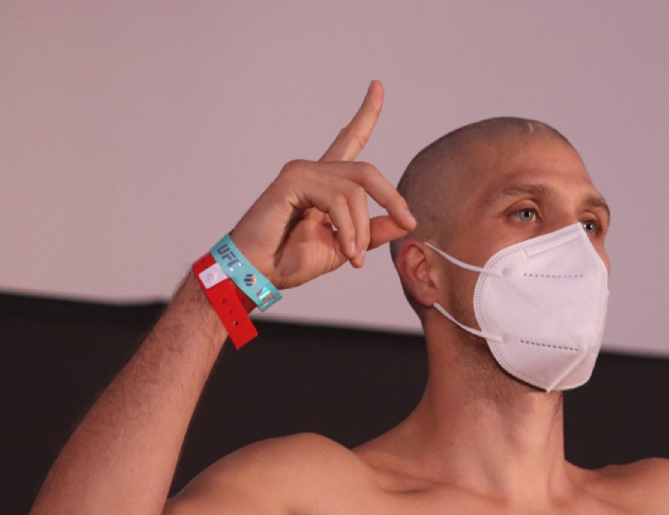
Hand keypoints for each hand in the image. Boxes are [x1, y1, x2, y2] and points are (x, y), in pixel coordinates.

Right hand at [229, 80, 416, 289]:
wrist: (261, 274)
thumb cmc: (291, 260)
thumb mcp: (346, 248)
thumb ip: (372, 232)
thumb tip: (403, 222)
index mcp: (326, 182)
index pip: (349, 140)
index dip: (366, 114)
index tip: (378, 86)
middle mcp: (314, 170)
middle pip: (368, 172)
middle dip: (393, 198)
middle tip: (408, 223)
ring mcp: (301, 171)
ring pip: (356, 190)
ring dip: (362, 228)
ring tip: (354, 256)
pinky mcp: (292, 180)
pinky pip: (337, 198)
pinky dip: (348, 227)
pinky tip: (344, 250)